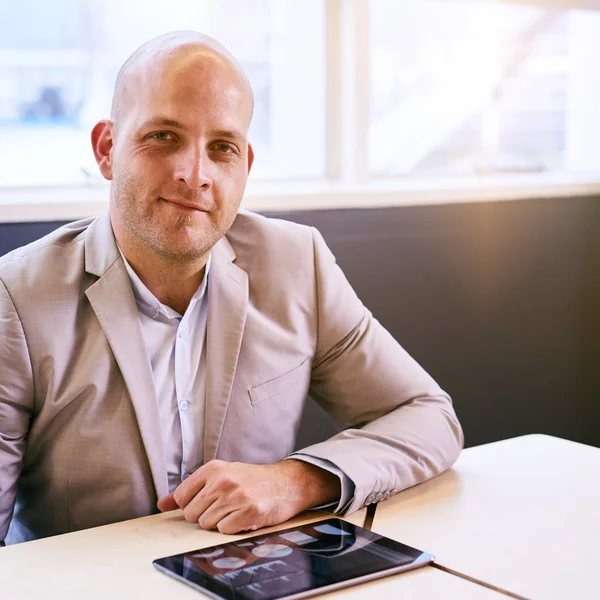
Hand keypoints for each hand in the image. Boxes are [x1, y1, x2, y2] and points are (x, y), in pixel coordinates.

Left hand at [156, 459, 340, 533]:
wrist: (287, 482)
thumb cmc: (252, 479)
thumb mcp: (221, 475)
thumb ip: (190, 489)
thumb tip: (162, 505)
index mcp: (213, 468)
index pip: (182, 497)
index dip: (193, 504)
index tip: (207, 501)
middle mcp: (223, 481)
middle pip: (192, 514)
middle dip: (206, 515)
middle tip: (225, 506)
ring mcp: (236, 497)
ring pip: (207, 524)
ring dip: (221, 522)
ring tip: (236, 510)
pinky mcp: (249, 512)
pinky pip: (224, 531)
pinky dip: (233, 528)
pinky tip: (244, 517)